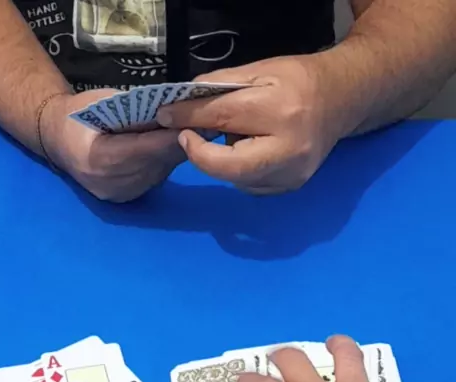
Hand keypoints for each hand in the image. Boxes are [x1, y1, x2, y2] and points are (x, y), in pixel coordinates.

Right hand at [40, 90, 185, 201]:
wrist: (57, 140)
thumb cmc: (79, 115)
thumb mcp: (105, 103)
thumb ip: (137, 111)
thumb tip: (173, 113)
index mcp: (101, 158)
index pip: (148, 148)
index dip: (174, 136)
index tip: (197, 123)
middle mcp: (112, 183)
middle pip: (158, 162)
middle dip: (180, 142)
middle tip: (202, 124)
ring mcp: (120, 194)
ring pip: (161, 172)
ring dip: (175, 153)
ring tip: (189, 132)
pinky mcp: (126, 199)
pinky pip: (154, 178)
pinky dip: (164, 162)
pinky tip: (168, 147)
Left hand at [157, 56, 347, 193]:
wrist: (339, 102)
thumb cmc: (298, 81)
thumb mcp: (259, 70)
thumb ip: (219, 88)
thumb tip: (181, 107)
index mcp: (282, 111)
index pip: (225, 118)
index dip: (190, 119)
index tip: (167, 116)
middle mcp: (290, 150)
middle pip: (230, 166)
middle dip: (201, 155)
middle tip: (188, 137)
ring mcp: (292, 174)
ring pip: (237, 179)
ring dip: (220, 161)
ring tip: (228, 138)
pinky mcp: (290, 186)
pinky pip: (249, 185)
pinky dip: (237, 170)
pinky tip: (246, 150)